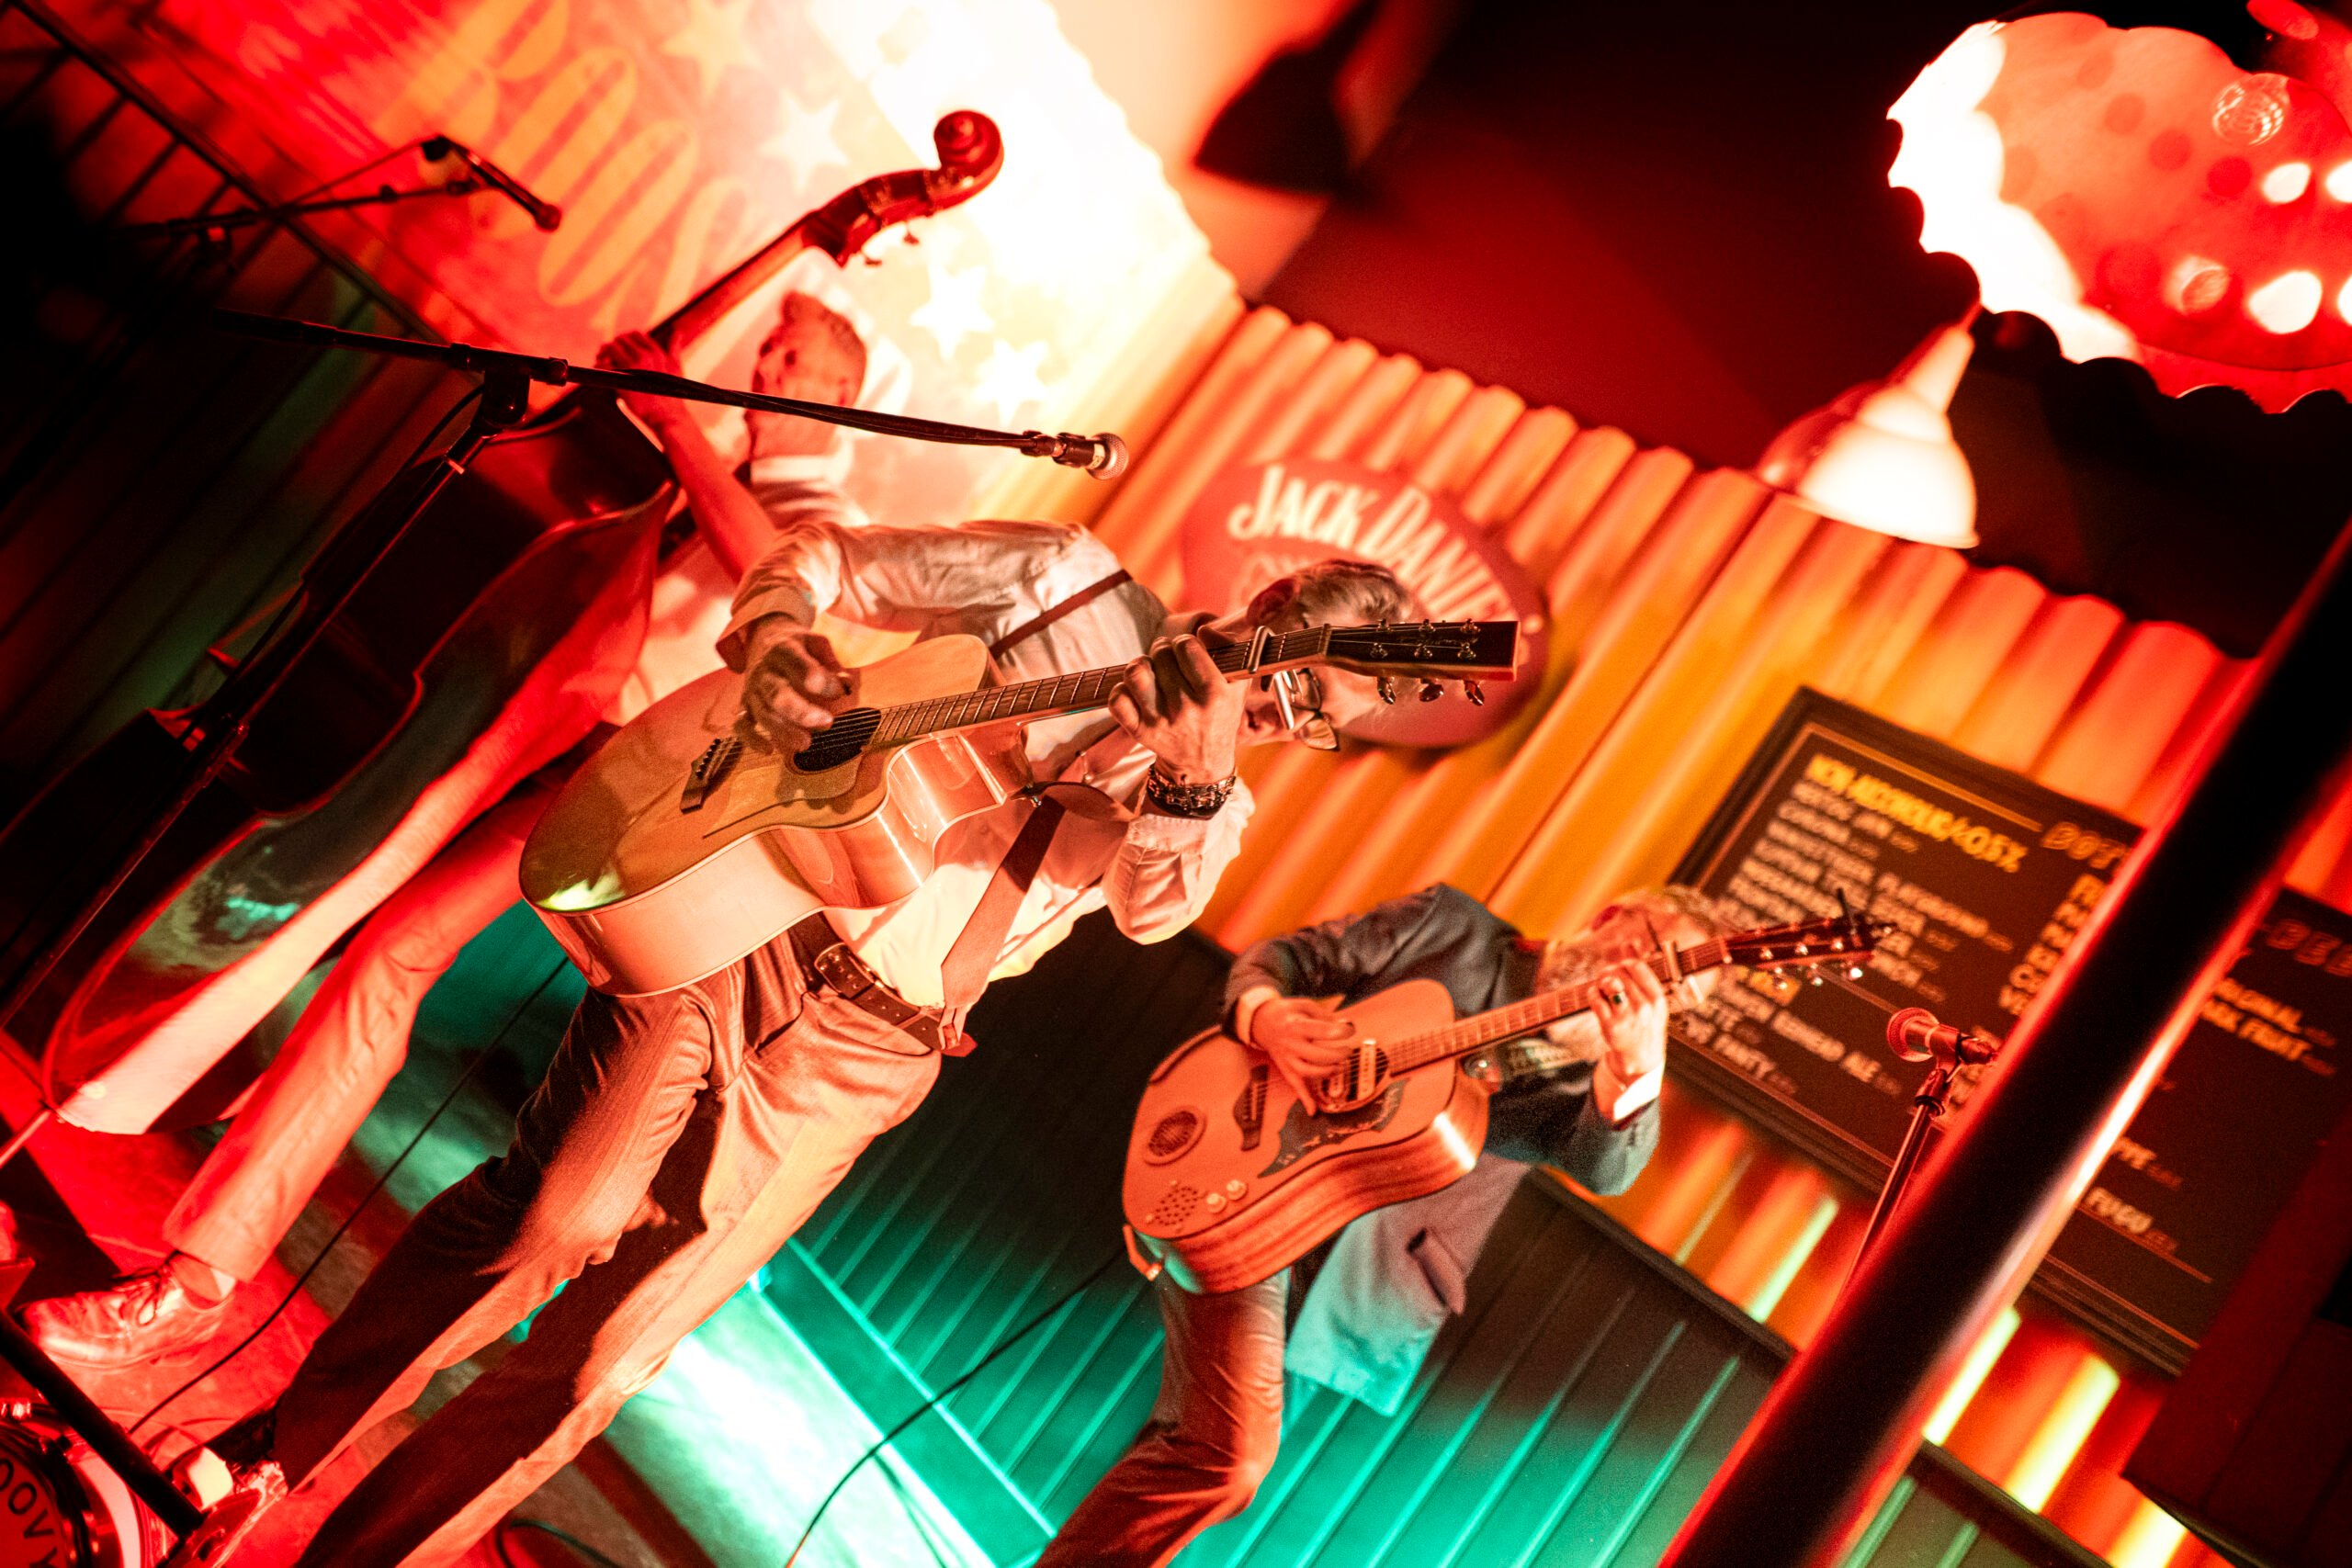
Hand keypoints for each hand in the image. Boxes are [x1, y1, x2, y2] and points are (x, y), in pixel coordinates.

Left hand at [597, 331, 689, 433]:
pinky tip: (599, 371)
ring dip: (603, 353)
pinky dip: (598, 366)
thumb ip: (674, 348)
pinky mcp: (622, 379)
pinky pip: (603, 365)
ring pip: (610, 348)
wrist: (666, 417)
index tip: (621, 349)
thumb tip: (677, 332)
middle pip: (620, 340)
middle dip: (612, 346)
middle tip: (606, 355)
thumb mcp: (676, 368)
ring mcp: (633, 367)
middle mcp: (645, 356)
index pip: (635, 335)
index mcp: (657, 353)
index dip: (625, 340)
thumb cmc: (671, 395)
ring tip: (601, 361)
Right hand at [739, 617, 850, 751]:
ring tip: (806, 743)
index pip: (797, 663)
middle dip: (801, 711)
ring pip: (763, 713)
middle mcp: (764, 671)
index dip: (819, 679)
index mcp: (783, 649)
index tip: (839, 691)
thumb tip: (846, 684)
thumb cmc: (799, 647)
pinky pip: (741, 725)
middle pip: (777, 693)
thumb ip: (832, 662)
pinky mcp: (745, 706)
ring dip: (783, 730)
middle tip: (827, 722)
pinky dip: (751, 739)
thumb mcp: (816, 644)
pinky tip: (769, 750)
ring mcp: (752, 690)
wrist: (765, 642)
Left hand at [1109, 634, 1241, 787]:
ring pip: (1135, 672)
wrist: (1202, 762)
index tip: (1186, 651)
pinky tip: (1136, 690)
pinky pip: (1117, 698)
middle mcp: (1187, 707)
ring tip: (1150, 670)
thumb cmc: (1220, 716)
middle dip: (1163, 651)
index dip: (1184, 643)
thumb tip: (1203, 629)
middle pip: (1161, 654)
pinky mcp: (1140, 731)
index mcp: (1214, 693)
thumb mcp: (1237, 684)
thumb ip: (1227, 649)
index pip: (1187, 646)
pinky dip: (1122, 689)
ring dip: (1141, 665)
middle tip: (1168, 660)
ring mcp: (1161, 720)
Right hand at [1248, 996, 1356, 1108]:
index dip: (1341, 1030)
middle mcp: (1291, 1044)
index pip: (1322, 1030)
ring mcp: (1287, 1059)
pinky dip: (1304, 1099)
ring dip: (1327, 1073)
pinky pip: (1295, 1086)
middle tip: (1348, 1050)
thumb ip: (1325, 1015)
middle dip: (1338, 1054)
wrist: (1261, 1022)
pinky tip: (1314, 1111)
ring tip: (1340, 1067)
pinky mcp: (1286, 1069)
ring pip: (1308, 1072)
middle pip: (1317, 1055)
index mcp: (1296, 1025)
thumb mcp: (1304, 1005)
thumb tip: (1345, 1025)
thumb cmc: (1288, 1013)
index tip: (1350, 1029)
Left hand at [1591, 959, 1669, 1081]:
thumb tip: (1630, 943)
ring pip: (1608, 983)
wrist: (1640, 1057)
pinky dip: (1592, 994)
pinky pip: (1595, 999)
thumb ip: (1640, 970)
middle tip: (1606, 979)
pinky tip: (1596, 997)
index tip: (1620, 970)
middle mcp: (1645, 1007)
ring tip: (1602, 988)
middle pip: (1619, 973)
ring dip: (1601, 981)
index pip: (1636, 966)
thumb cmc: (1645, 1023)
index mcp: (1657, 998)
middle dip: (1609, 972)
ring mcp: (1628, 1017)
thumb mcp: (1650, 999)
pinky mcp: (1611, 1027)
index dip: (1623, 963)